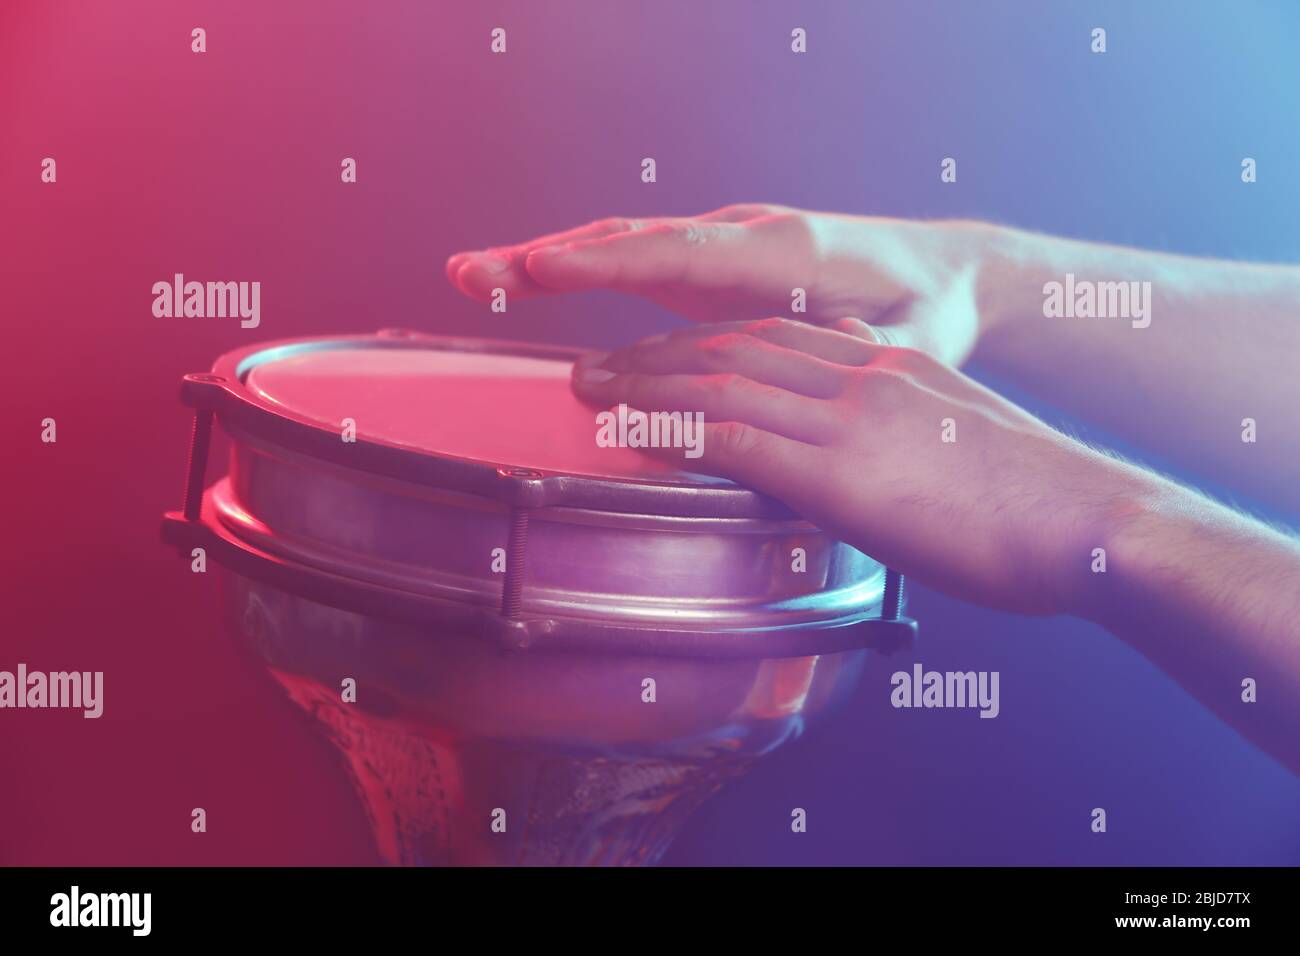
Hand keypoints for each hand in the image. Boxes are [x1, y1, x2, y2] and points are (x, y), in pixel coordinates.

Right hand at [446, 205, 1000, 364]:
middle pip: (633, 241)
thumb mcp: (909, 342)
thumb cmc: (922, 310)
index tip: (547, 265)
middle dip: (552, 256)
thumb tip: (820, 369)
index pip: (684, 253)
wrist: (937, 275)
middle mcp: (741, 238)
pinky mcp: (708, 269)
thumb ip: (864, 356)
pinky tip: (529, 279)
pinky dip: (578, 269)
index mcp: (786, 252)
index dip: (612, 260)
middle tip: (476, 272)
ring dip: (549, 260)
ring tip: (476, 275)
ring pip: (623, 246)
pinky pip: (633, 262)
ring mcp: (720, 249)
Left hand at [570, 317, 1158, 615]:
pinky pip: (737, 439)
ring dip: (645, 383)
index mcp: (890, 366)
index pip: (775, 336)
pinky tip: (633, 431)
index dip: (704, 340)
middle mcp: (862, 376)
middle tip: (599, 361)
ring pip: (722, 382)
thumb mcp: (960, 436)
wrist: (1092, 519)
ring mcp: (850, 419)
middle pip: (733, 345)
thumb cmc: (1037, 498)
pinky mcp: (843, 472)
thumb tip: (868, 429)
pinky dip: (675, 430)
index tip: (659, 350)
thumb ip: (905, 422)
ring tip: (592, 387)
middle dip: (655, 352)